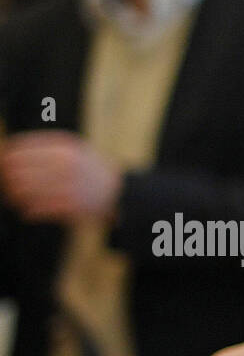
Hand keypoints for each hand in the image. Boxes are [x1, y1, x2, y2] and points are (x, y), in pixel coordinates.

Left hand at [0, 131, 122, 221]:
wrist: (119, 191)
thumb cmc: (90, 168)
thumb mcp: (74, 147)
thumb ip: (45, 145)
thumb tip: (9, 149)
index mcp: (63, 149)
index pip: (20, 150)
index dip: (7, 157)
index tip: (4, 163)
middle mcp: (65, 166)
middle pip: (20, 171)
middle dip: (8, 178)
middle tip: (8, 182)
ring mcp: (68, 186)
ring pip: (26, 191)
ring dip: (15, 195)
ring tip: (14, 197)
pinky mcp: (71, 206)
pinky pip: (39, 208)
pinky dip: (29, 210)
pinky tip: (26, 210)